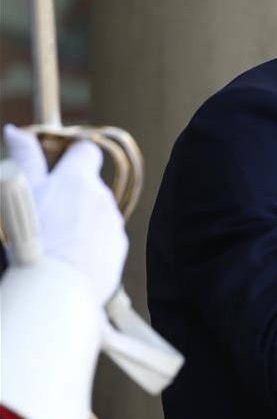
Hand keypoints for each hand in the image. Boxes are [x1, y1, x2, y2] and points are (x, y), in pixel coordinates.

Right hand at [4, 124, 127, 304]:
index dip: (73, 157)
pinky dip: (90, 245)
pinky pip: (104, 239)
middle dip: (72, 195)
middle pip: (89, 186)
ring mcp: (113, 224)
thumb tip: (15, 130)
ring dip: (81, 221)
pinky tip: (69, 260)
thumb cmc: (31, 236)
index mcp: (79, 179)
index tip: (59, 168)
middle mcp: (103, 197)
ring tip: (55, 243)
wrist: (54, 288)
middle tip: (46, 215)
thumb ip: (24, 158)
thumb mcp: (19, 192)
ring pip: (97, 214)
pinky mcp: (119, 249)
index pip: (87, 151)